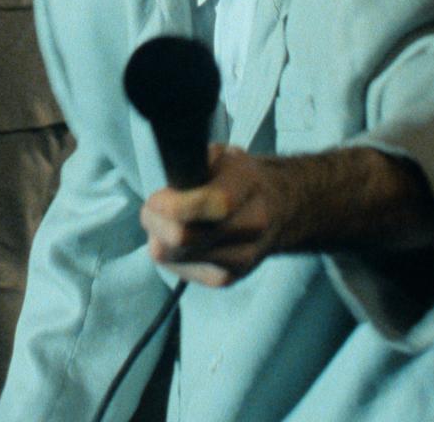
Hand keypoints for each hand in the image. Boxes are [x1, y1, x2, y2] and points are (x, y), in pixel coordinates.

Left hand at [139, 145, 293, 287]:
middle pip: (184, 238)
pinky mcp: (227, 279)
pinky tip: (180, 239)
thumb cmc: (239, 178)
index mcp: (249, 186)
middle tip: (155, 208)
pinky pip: (179, 270)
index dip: (173, 204)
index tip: (156, 198)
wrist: (278, 209)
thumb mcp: (220, 155)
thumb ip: (195, 163)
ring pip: (175, 256)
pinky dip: (170, 253)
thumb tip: (169, 181)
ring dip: (160, 237)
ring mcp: (241, 258)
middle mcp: (251, 226)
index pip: (212, 204)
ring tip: (169, 221)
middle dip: (157, 221)